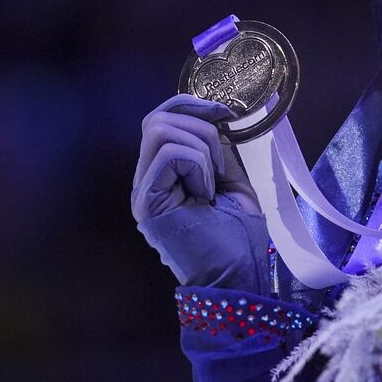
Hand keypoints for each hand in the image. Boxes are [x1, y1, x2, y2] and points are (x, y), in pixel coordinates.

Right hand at [132, 94, 268, 290]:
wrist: (238, 277)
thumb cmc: (238, 238)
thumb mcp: (232, 180)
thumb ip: (216, 148)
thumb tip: (214, 116)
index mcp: (163, 173)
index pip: (161, 118)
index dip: (191, 104)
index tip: (225, 113)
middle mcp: (146, 179)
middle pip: (158, 119)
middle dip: (200, 128)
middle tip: (220, 166)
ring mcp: (143, 191)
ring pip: (161, 130)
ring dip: (201, 149)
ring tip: (213, 183)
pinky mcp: (146, 202)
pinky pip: (169, 154)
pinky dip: (197, 166)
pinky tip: (205, 195)